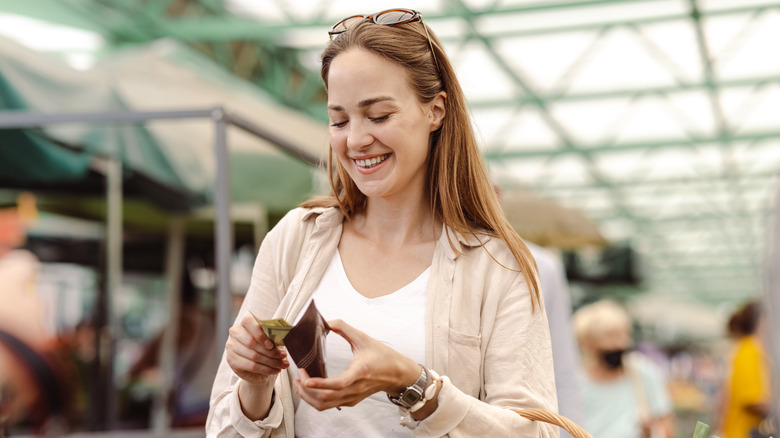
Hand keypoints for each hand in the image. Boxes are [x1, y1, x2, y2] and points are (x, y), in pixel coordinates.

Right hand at [225, 314, 288, 385]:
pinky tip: (275, 370)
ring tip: (282, 365)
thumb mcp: (271, 340)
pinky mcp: (232, 360)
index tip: (271, 345)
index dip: (260, 334)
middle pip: (251, 342)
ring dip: (271, 362)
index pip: (248, 322)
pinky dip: (265, 369)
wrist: (257, 365)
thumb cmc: (265, 347)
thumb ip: (274, 337)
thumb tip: (284, 340)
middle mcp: (235, 332)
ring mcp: (231, 346)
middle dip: (270, 351)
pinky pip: (250, 366)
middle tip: (283, 356)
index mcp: (245, 323)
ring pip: (253, 356)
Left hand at [293, 319, 419, 410]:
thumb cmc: (383, 356)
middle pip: (326, 398)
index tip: (306, 380)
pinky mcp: (351, 400)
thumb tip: (327, 321)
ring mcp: (353, 396)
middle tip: (298, 377)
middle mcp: (356, 388)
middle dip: (307, 391)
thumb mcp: (364, 338)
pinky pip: (330, 405)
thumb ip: (344, 328)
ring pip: (326, 405)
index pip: (338, 384)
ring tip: (300, 385)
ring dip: (309, 398)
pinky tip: (310, 390)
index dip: (320, 384)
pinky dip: (317, 400)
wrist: (397, 373)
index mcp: (360, 372)